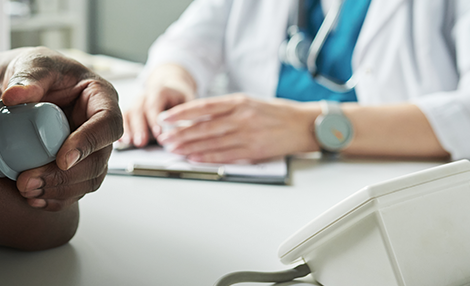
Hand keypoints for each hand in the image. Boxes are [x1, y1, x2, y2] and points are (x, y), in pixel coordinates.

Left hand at [0, 47, 122, 210]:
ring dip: (60, 191)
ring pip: (89, 180)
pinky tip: (34, 199)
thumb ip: (28, 78)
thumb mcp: (33, 65)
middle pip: (99, 160)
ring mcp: (91, 150)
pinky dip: (56, 199)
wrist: (24, 91)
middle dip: (66, 176)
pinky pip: (75, 190)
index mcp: (101, 98)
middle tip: (30, 181)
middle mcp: (101, 127)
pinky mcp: (77, 168)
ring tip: (26, 190)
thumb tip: (14, 95)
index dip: (89, 143)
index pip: (108, 123)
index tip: (61, 159)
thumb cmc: (37, 72)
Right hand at [121, 64, 195, 146]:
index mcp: (160, 91)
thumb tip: (183, 131)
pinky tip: (121, 141)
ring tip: (129, 142)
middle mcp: (145, 96)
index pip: (154, 104)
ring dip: (128, 130)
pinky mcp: (131, 113)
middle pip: (139, 110)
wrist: (173, 91)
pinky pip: (124, 120)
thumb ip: (184, 116)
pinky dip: (122, 131)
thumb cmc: (180, 100)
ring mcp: (136, 104)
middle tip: (142, 141)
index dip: (155, 119)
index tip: (158, 133)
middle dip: (140, 127)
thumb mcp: (187, 104)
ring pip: (129, 114)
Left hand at [156, 95, 319, 162]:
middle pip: (204, 126)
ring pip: (212, 142)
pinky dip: (207, 157)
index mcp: (239, 101)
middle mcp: (242, 116)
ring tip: (174, 149)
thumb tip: (198, 117)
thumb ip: (227, 108)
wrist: (305, 125)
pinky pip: (226, 155)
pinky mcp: (254, 151)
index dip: (181, 113)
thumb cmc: (277, 113)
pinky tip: (194, 158)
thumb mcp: (251, 103)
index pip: (203, 106)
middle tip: (164, 138)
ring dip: (190, 147)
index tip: (165, 118)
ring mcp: (248, 134)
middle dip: (181, 133)